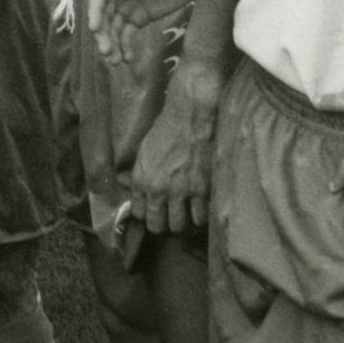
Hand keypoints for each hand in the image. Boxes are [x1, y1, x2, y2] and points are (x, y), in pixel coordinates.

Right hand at [87, 0, 212, 64]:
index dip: (94, 10)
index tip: (95, 29)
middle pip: (103, 14)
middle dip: (103, 33)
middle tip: (106, 51)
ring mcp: (128, 4)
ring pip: (113, 27)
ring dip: (112, 44)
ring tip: (115, 61)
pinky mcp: (139, 17)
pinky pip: (127, 33)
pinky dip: (125, 46)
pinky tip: (127, 59)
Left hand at [131, 63, 223, 233]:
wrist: (192, 116)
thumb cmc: (167, 129)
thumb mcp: (144, 153)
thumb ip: (142, 177)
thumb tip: (143, 195)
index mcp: (141, 180)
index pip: (140, 215)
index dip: (148, 214)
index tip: (156, 211)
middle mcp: (158, 190)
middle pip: (158, 226)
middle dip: (164, 224)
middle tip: (172, 216)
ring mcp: (181, 192)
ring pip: (180, 226)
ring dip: (184, 222)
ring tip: (188, 214)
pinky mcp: (203, 190)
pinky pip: (201, 218)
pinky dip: (202, 216)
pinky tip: (202, 208)